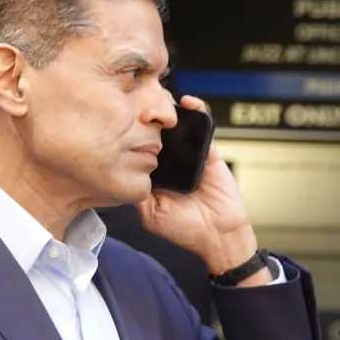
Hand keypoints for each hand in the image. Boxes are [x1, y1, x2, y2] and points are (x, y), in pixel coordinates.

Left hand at [136, 95, 258, 273]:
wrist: (219, 236)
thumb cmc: (186, 230)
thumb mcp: (151, 214)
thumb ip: (137, 193)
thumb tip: (120, 171)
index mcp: (157, 176)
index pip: (142, 150)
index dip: (133, 136)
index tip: (122, 124)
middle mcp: (172, 163)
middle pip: (158, 134)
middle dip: (149, 120)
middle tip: (138, 110)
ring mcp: (192, 156)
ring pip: (180, 127)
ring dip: (170, 112)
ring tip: (158, 103)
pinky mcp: (210, 153)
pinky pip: (205, 127)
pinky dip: (198, 111)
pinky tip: (188, 102)